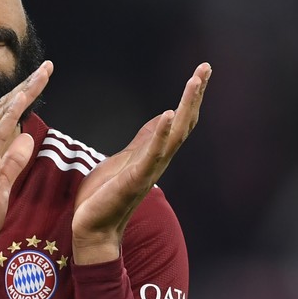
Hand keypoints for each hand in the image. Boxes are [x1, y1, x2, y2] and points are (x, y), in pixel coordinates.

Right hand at [0, 61, 53, 270]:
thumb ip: (13, 162)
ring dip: (22, 93)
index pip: (6, 115)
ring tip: (41, 76)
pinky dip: (9, 115)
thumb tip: (27, 138)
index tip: (42, 78)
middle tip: (48, 66)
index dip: (24, 95)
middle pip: (4, 108)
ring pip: (1, 115)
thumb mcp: (2, 185)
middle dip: (27, 86)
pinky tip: (21, 100)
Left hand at [72, 62, 211, 263]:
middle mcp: (157, 161)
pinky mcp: (134, 180)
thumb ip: (144, 141)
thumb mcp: (125, 158)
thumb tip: (160, 118)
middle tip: (205, 67)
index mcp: (153, 154)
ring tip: (195, 81)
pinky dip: (160, 134)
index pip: (178, 121)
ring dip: (186, 107)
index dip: (190, 97)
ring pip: (175, 135)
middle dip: (195, 95)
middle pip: (183, 123)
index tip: (201, 73)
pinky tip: (167, 114)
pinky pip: (151, 155)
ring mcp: (148, 170)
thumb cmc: (104, 197)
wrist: (91, 230)